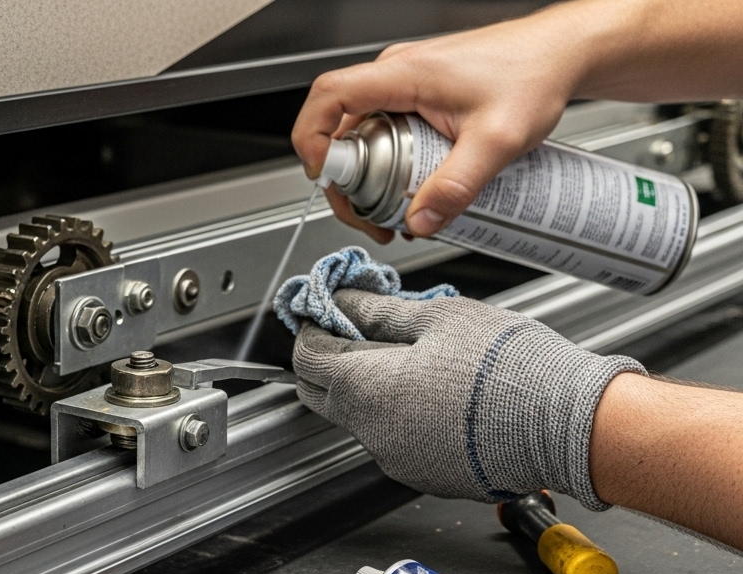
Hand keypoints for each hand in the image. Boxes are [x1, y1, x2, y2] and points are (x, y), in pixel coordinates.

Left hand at [291, 290, 642, 507]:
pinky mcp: (426, 477)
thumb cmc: (509, 366)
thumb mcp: (438, 318)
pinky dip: (405, 417)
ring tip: (416, 360)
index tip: (326, 314)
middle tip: (357, 332)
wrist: (568, 424)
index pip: (307, 360)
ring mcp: (397, 461)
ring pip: (363, 420)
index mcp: (365, 389)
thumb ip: (380, 313)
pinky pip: (398, 442)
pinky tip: (440, 395)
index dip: (312, 330)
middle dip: (329, 362)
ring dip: (371, 390)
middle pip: (324, 395)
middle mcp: (371, 433)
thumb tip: (343, 303)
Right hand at [292, 7, 589, 239]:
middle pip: (337, 125)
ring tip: (392, 207)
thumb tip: (421, 219)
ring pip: (360, 131)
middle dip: (343, 178)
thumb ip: (456, 186)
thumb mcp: (497, 142)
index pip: (328, 96)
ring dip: (366, 174)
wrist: (563, 53)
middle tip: (367, 215)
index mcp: (403, 74)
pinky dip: (387, 161)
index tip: (324, 177)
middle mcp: (396, 73)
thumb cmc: (534, 74)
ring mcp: (404, 82)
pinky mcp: (417, 94)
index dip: (311, 138)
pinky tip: (411, 185)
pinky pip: (383, 129)